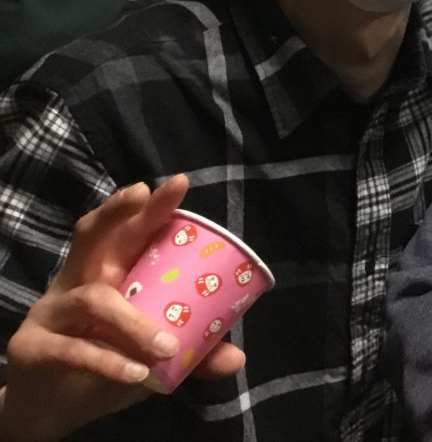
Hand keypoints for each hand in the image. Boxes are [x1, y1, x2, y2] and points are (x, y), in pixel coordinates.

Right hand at [0, 175, 245, 441]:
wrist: (51, 410)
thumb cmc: (109, 364)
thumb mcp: (155, 353)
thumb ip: (194, 352)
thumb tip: (236, 358)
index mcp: (108, 272)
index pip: (128, 231)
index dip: (150, 207)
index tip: (179, 183)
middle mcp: (77, 281)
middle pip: (92, 236)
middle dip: (116, 211)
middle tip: (142, 192)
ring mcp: (51, 312)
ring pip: (92, 300)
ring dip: (133, 322)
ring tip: (166, 347)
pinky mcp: (33, 347)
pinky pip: (72, 349)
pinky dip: (106, 361)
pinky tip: (135, 374)